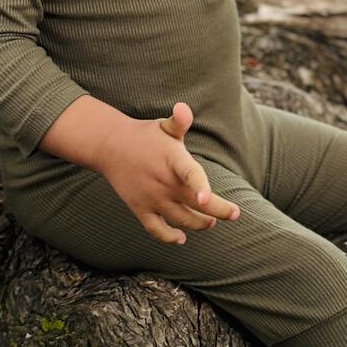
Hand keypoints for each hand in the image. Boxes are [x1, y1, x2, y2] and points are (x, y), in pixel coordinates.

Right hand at [96, 101, 241, 244]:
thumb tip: (183, 107)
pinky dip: (168, 237)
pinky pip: (156, 230)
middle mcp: (163, 182)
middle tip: (235, 214)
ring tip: (210, 222)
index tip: (207, 197)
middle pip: (194, 202)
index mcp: (172, 159)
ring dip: (198, 223)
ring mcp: (151, 198)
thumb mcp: (164, 126)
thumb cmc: (146, 136)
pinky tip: (181, 238)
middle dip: (218, 211)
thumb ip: (180, 121)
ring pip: (181, 218)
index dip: (199, 185)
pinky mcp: (140, 209)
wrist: (111, 146)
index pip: (189, 173)